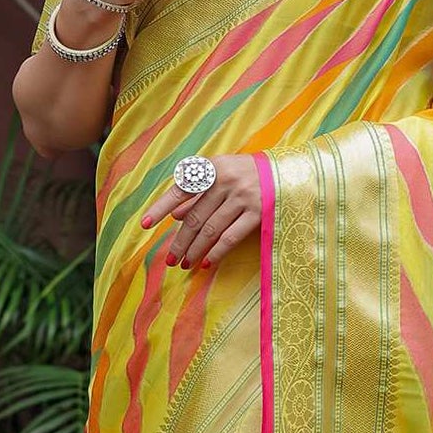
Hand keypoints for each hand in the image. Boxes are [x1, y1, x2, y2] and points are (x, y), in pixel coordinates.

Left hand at [141, 155, 261, 269]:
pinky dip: (217, 251)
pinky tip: (207, 262)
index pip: (180, 190)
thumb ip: (198, 193)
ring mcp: (242, 197)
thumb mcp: (221, 174)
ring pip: (210, 230)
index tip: (145, 224)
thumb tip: (175, 215)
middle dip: (180, 241)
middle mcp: (225, 181)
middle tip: (170, 260)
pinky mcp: (258, 213)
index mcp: (212, 168)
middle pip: (195, 217)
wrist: (287, 172)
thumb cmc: (248, 173)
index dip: (160, 208)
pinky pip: (231, 237)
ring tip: (185, 264)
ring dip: (195, 250)